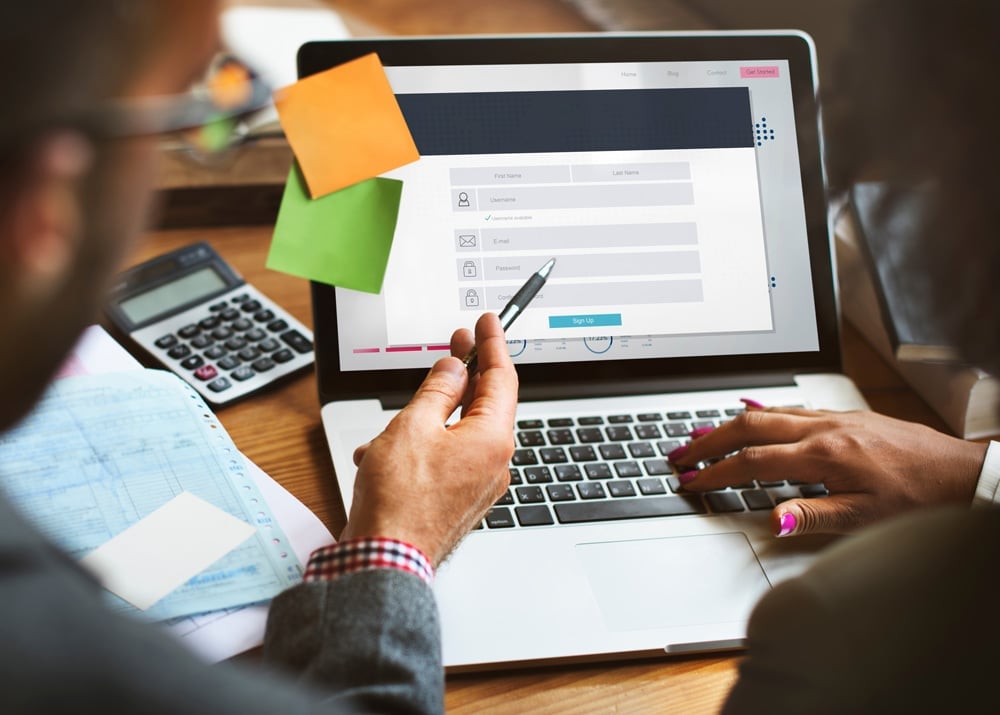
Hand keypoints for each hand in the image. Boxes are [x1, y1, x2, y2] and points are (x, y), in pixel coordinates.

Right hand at [341, 313, 517, 566]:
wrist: (386, 560)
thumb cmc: (400, 501)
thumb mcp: (413, 426)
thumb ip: (437, 391)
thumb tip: (453, 370)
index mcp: (492, 439)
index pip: (502, 378)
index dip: (492, 345)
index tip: (487, 323)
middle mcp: (494, 462)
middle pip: (484, 404)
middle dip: (463, 374)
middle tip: (457, 343)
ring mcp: (478, 483)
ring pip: (457, 432)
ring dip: (426, 420)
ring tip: (391, 426)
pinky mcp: (459, 498)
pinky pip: (446, 458)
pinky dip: (419, 448)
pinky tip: (385, 454)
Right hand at [672, 406, 986, 536]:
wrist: (961, 473)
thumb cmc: (918, 498)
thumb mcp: (865, 518)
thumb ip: (812, 516)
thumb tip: (770, 518)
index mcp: (824, 455)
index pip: (752, 461)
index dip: (716, 472)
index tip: (691, 481)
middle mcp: (824, 428)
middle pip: (748, 425)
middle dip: (708, 439)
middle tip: (679, 453)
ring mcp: (833, 418)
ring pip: (767, 411)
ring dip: (728, 424)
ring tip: (700, 435)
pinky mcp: (844, 416)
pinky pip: (790, 407)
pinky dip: (760, 412)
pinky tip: (750, 413)